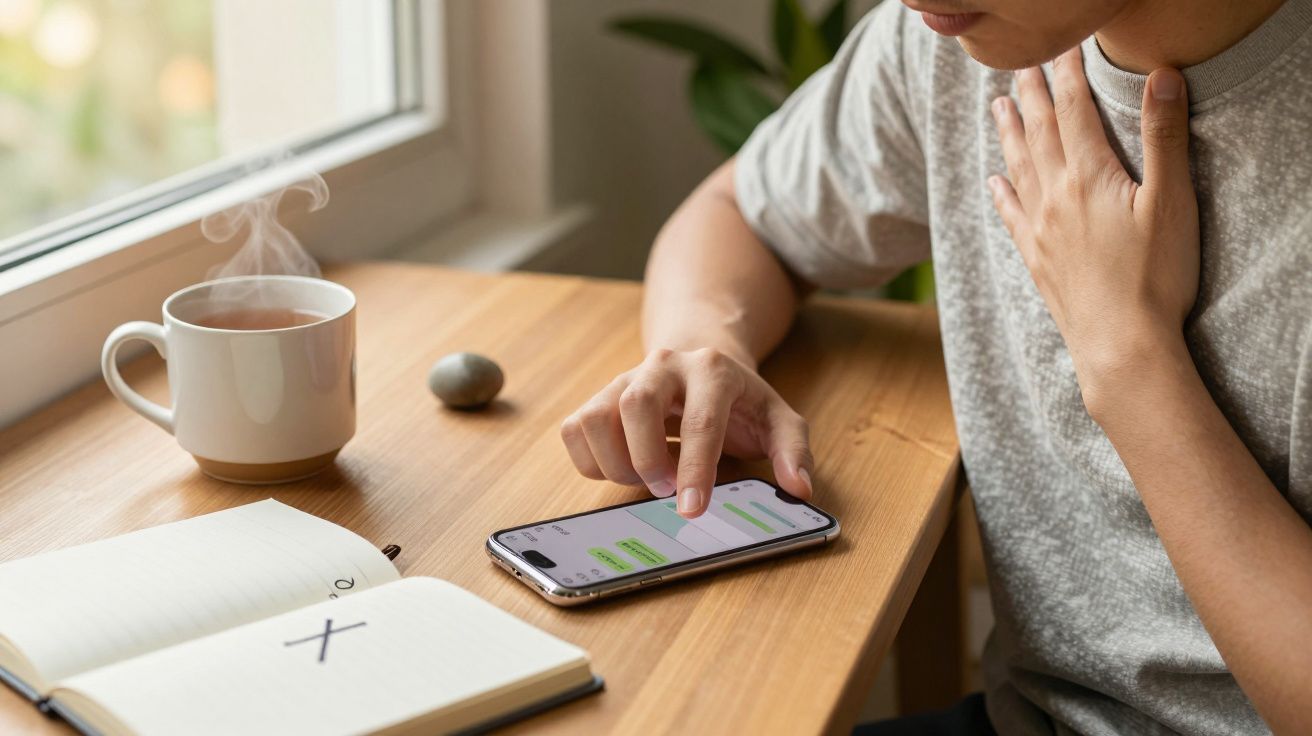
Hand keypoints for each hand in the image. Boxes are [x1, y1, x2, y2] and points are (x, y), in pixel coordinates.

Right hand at [560, 347, 813, 517]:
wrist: (702, 365)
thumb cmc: (740, 402)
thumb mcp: (778, 420)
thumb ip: (793, 452)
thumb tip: (799, 489)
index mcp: (712, 369)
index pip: (700, 420)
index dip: (694, 469)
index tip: (691, 508)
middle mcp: (663, 366)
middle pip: (636, 405)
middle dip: (647, 459)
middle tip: (665, 491)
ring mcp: (625, 379)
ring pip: (596, 417)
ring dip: (616, 463)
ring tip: (646, 479)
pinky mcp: (598, 397)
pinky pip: (575, 430)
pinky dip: (591, 462)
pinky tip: (623, 468)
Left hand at [987, 47, 1199, 410]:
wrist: (1120, 346)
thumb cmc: (1154, 278)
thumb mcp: (1172, 202)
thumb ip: (1164, 137)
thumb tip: (1161, 76)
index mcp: (1088, 176)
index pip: (1073, 110)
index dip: (1068, 75)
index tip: (1066, 49)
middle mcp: (1054, 196)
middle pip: (1037, 132)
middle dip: (1030, 95)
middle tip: (1021, 65)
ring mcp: (1039, 229)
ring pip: (1018, 167)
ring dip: (1009, 133)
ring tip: (999, 107)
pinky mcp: (1035, 259)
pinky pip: (1010, 214)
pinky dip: (1001, 191)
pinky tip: (994, 182)